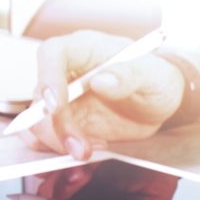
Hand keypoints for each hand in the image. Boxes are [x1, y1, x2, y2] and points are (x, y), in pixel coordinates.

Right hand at [24, 30, 185, 159]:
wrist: (159, 101)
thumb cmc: (156, 78)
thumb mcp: (153, 76)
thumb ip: (129, 76)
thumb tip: (101, 80)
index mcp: (86, 49)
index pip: (53, 54)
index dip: (47, 78)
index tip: (54, 106)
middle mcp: (68, 71)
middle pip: (40, 95)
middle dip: (55, 126)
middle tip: (80, 148)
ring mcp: (65, 98)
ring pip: (39, 120)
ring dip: (56, 141)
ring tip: (87, 151)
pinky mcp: (67, 121)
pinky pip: (47, 136)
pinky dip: (59, 148)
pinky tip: (89, 148)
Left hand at [29, 160, 179, 199]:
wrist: (163, 150)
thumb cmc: (156, 182)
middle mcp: (75, 198)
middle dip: (62, 189)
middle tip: (82, 173)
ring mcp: (70, 173)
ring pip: (49, 175)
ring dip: (65, 167)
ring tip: (95, 154)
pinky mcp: (70, 150)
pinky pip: (55, 151)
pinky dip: (67, 148)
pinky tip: (89, 143)